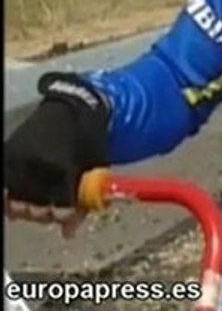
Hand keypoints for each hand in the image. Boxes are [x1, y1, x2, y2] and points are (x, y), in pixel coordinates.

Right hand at [4, 73, 109, 238]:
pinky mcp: (7, 155)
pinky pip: (5, 187)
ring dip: (27, 206)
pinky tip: (21, 194)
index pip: (60, 205)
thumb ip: (85, 198)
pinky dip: (11, 195)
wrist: (72, 107)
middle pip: (34, 208)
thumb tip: (69, 231)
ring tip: (39, 199)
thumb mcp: (96, 166)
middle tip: (53, 208)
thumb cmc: (89, 138)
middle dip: (45, 213)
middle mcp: (37, 164)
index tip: (66, 214)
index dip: (63, 214)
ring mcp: (19, 160)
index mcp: (63, 166)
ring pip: (15, 201)